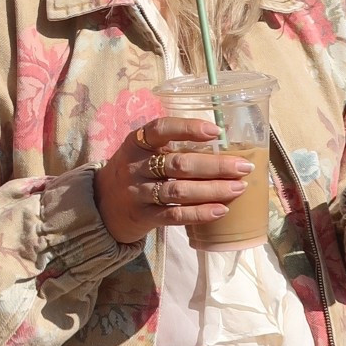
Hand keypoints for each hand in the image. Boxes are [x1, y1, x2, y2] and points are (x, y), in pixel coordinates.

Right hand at [94, 116, 251, 245]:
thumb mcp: (141, 152)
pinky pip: (175, 215)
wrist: (102, 206)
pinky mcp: (143, 216)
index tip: (216, 132)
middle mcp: (135, 166)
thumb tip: (222, 145)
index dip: (188, 128)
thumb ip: (170, 146)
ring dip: (213, 189)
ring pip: (179, 190)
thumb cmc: (134, 173)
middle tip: (243, 167)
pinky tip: (221, 210)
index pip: (161, 129)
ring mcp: (138, 192)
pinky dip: (200, 213)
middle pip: (178, 163)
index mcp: (137, 143)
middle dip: (215, 165)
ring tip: (239, 188)